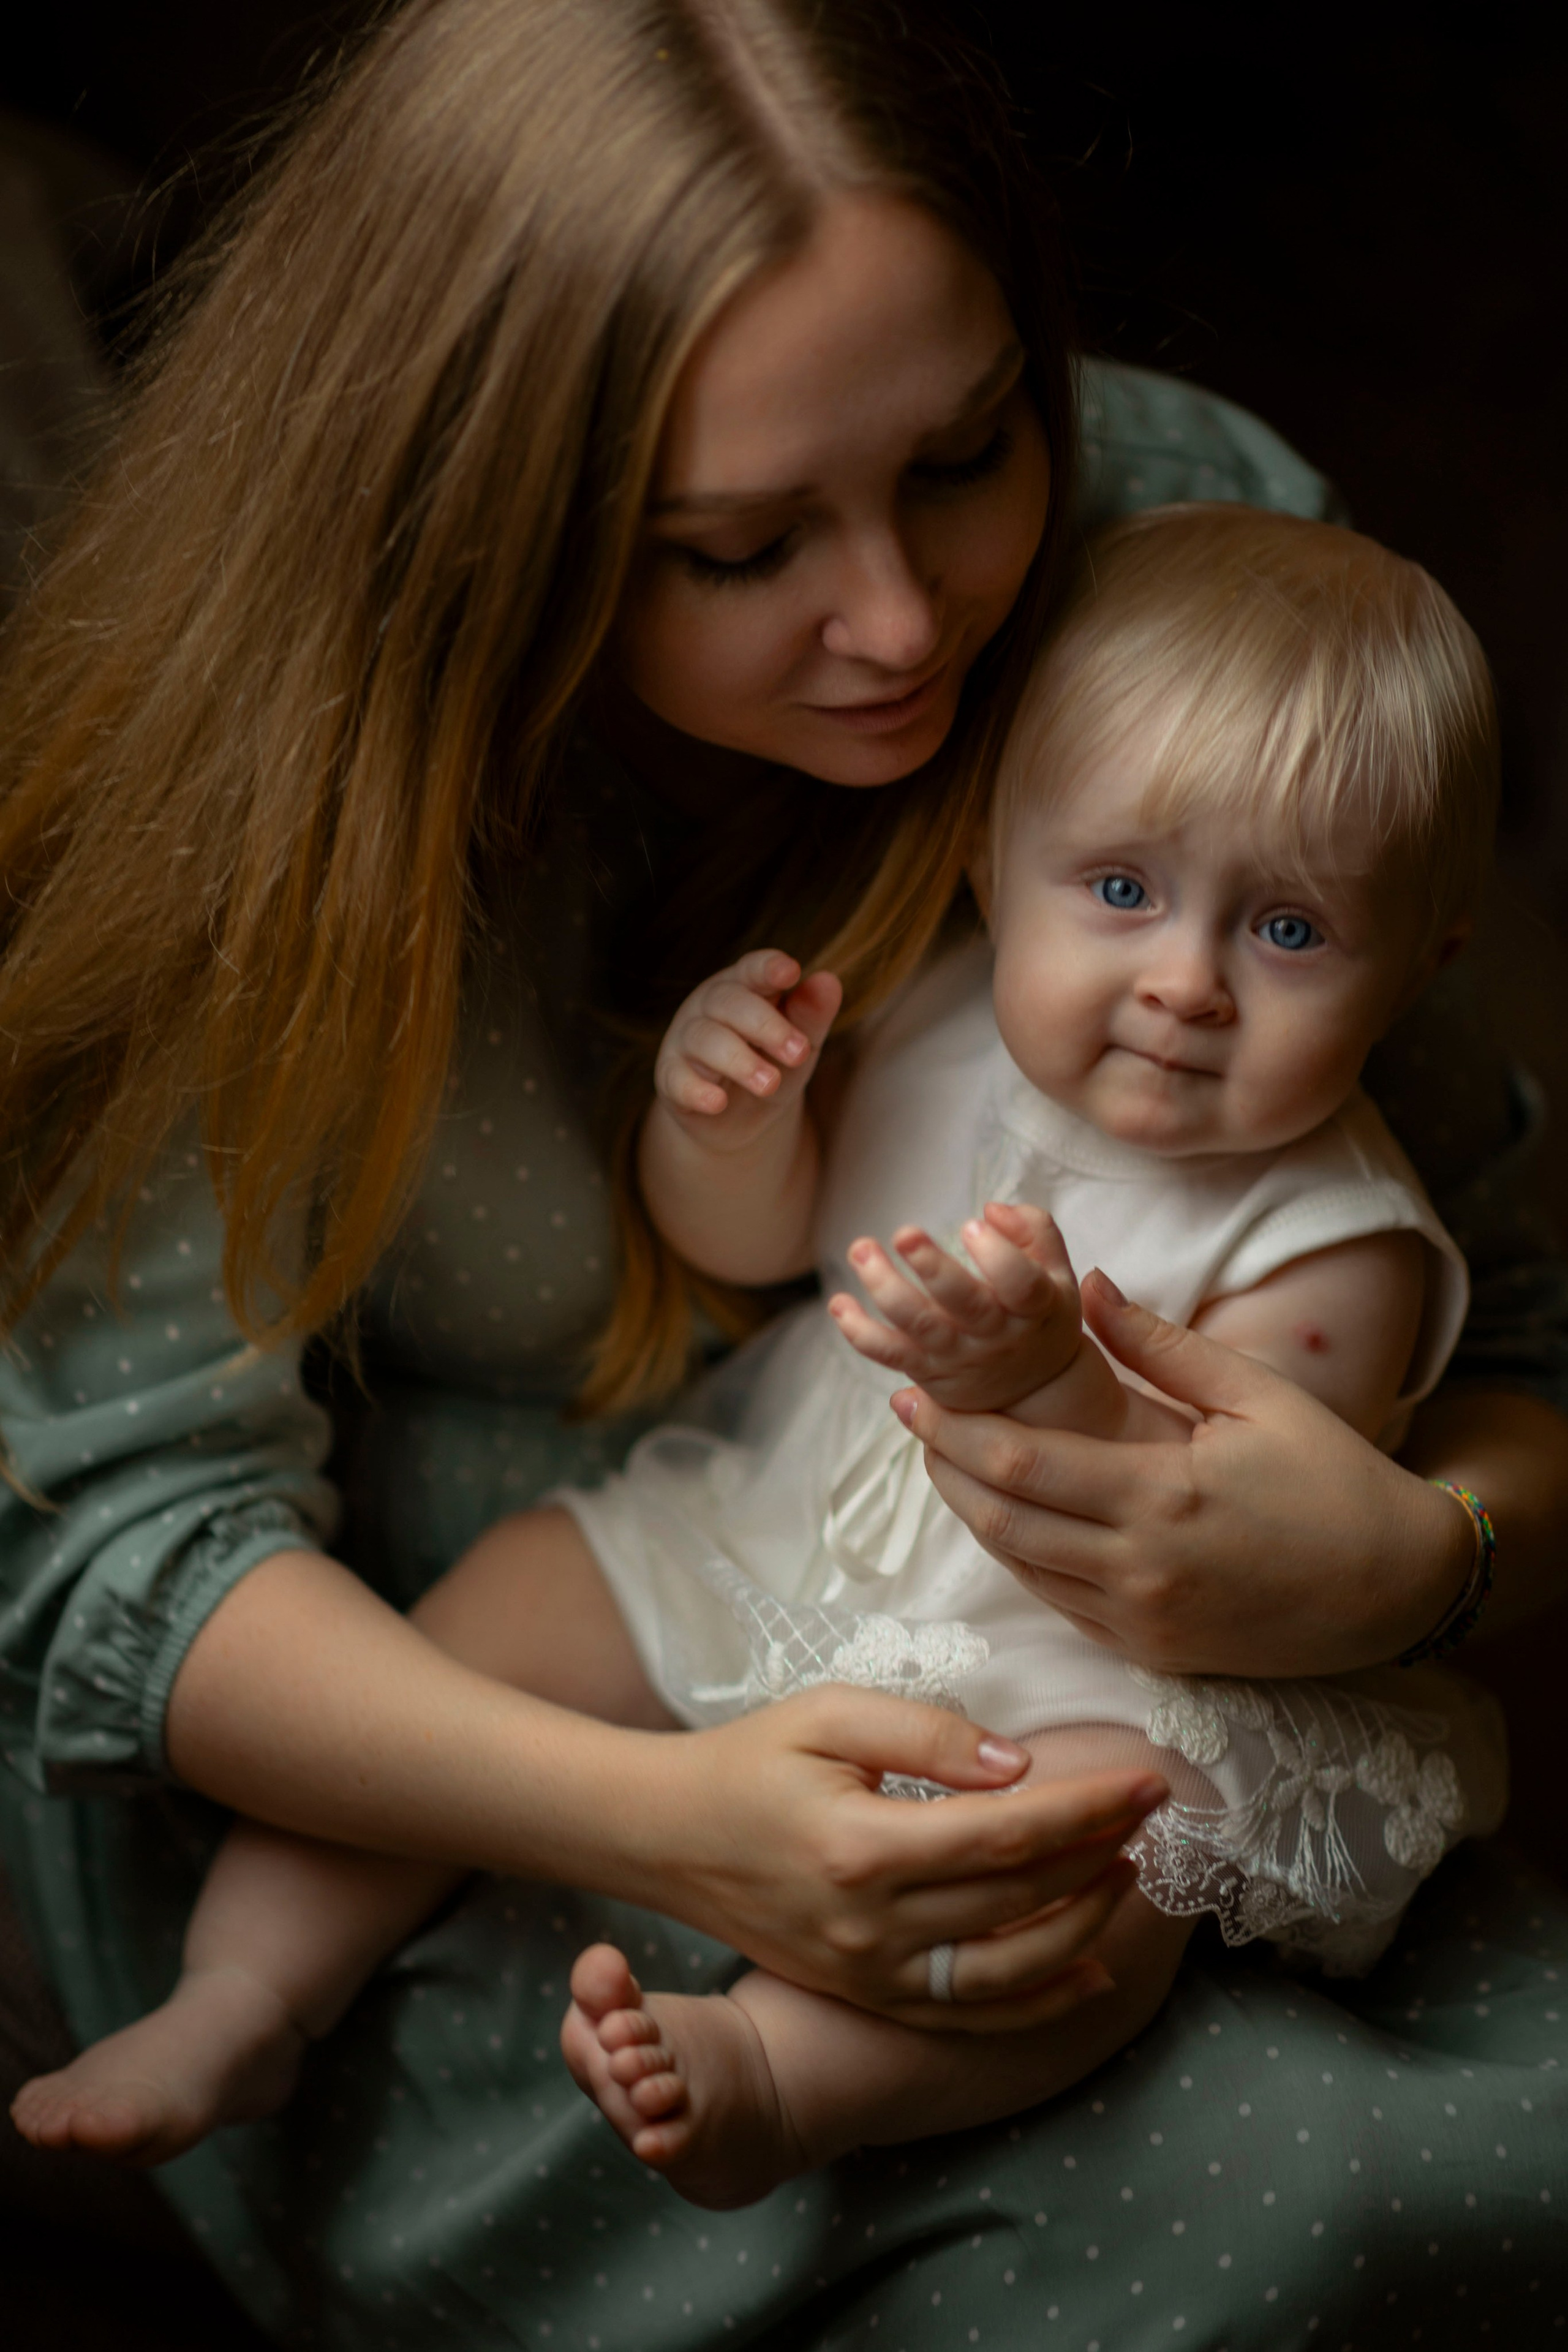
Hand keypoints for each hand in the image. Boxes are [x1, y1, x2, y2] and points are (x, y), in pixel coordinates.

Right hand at [650, 1686, 1162, 2032]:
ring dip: (1083, 1929)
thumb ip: (927, 1734)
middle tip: (1153, 1811)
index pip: (1010, 1835)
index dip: (1090, 1809)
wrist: (666, 1835)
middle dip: (1101, 1853)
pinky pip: (968, 2016)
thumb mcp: (829, 1713)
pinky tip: (1088, 1973)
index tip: (1148, 1780)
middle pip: (1020, 1901)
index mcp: (863, 1847)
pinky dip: (1038, 2003)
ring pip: (1007, 1973)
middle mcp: (871, 1926)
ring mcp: (870, 1972)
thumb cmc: (750, 1759)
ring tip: (1124, 1875)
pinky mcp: (866, 1994)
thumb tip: (1017, 1767)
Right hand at [653, 950, 841, 1156]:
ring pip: (705, 1038)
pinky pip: (677, 1078)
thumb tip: (829, 981)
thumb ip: (812, 1013)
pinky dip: (696, 1090)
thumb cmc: (771, 1062)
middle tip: (798, 1052)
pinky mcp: (671, 1077)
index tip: (791, 971)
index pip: (752, 970)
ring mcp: (686, 1040)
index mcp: (744, 987)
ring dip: (739, 1060)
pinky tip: (717, 1102)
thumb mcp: (799, 1042)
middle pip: (729, 1002)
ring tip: (769, 1082)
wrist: (738, 1118)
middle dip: (765, 1025)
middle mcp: (709, 1006)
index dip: (768, 968)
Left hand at [828, 1203, 1082, 1412]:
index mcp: (1034, 1307)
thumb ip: (1034, 1230)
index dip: (997, 1255)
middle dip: (932, 1267)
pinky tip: (838, 1303)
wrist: (1032, 1388)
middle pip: (963, 1303)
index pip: (1020, 1284)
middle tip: (905, 1233)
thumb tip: (991, 1210)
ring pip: (918, 1325)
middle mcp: (995, 1335)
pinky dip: (859, 1331)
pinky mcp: (926, 1369)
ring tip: (861, 1249)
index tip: (971, 1226)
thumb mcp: (1057, 1272)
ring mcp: (957, 1355)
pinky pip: (888, 1353)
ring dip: (884, 1287)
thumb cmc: (1039, 1314)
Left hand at [899, 1269, 1472, 1677]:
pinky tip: (1012, 1515)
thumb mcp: (1256, 1395)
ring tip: (949, 1461)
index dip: (952, 1431)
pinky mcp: (1152, 1654)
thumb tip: (1084, 1285)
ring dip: (975, 1515)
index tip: (911, 1397)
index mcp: (1161, 1495)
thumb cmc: (1333, 1479)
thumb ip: (1161, 1344)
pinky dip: (1024, 1558)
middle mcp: (1140, 1569)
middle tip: (914, 1422)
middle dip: (943, 1470)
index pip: (1020, 1463)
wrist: (1397, 1588)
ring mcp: (1142, 1621)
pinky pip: (1060, 1604)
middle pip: (1000, 1522)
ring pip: (1020, 1568)